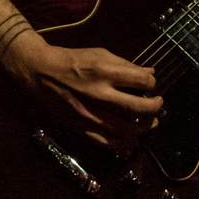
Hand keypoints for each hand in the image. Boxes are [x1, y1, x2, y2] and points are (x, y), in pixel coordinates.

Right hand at [5, 33, 162, 147]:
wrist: (40, 72)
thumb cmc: (71, 60)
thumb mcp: (100, 53)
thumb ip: (126, 64)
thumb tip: (150, 72)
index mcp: (105, 72)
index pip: (142, 81)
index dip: (152, 83)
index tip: (150, 84)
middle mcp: (99, 94)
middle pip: (138, 108)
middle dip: (154, 108)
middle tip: (157, 105)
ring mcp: (90, 113)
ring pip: (125, 129)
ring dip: (143, 129)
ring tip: (150, 124)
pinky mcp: (81, 126)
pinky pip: (106, 142)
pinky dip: (122, 144)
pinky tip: (131, 141)